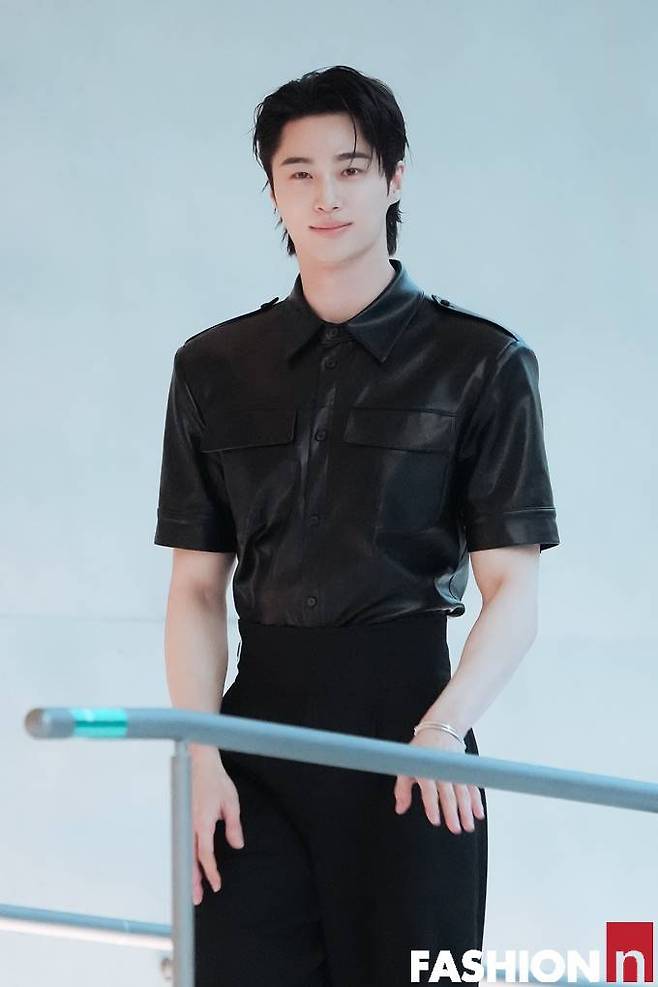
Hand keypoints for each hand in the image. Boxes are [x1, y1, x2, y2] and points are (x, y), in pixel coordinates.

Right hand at [191, 750, 244, 904]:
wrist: (199, 762)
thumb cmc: (216, 781)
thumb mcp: (231, 802)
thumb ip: (233, 826)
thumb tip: (237, 845)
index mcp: (203, 822)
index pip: (205, 855)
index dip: (211, 872)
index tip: (216, 885)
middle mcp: (190, 824)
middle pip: (189, 859)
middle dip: (192, 880)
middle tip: (196, 899)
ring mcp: (184, 821)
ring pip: (184, 853)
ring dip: (187, 871)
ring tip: (191, 889)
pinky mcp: (183, 818)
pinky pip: (183, 842)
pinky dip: (185, 857)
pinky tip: (188, 866)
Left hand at [393, 728, 485, 833]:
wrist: (440, 728)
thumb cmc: (421, 750)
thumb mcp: (407, 766)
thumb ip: (402, 789)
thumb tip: (400, 809)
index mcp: (426, 768)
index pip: (429, 790)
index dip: (432, 805)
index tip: (435, 820)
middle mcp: (443, 769)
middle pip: (449, 793)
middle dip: (453, 812)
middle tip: (455, 828)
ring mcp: (456, 769)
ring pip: (463, 792)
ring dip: (467, 810)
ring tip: (468, 826)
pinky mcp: (465, 769)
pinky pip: (472, 786)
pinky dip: (477, 800)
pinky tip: (479, 813)